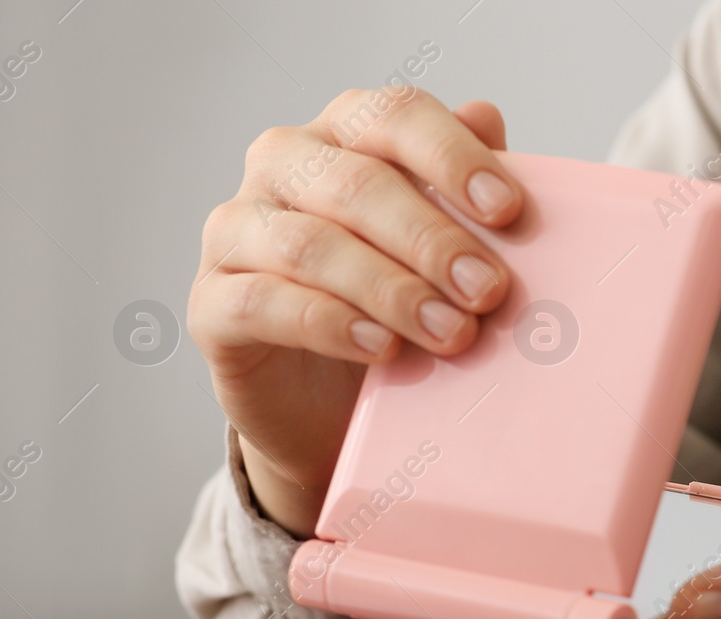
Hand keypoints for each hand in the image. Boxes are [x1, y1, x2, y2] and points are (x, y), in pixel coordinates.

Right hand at [187, 89, 522, 536]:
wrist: (326, 400)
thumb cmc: (391, 304)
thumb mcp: (438, 249)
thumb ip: (460, 188)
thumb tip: (486, 116)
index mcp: (344, 134)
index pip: (394, 115)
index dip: (452, 156)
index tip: (508, 210)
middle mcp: (283, 166)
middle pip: (357, 184)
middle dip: (431, 240)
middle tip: (488, 290)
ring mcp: (237, 231)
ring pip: (311, 245)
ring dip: (391, 291)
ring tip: (451, 333)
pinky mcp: (212, 303)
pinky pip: (263, 303)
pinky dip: (329, 325)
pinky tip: (379, 347)